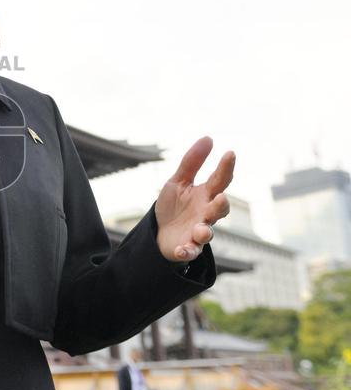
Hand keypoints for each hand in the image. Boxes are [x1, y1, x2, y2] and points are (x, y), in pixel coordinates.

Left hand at [154, 136, 234, 261]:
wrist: (160, 232)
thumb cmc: (174, 206)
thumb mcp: (178, 181)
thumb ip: (192, 162)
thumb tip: (208, 138)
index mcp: (205, 195)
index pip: (220, 180)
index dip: (226, 167)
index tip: (230, 153)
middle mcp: (206, 213)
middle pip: (220, 209)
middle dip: (221, 205)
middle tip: (221, 198)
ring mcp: (198, 231)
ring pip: (207, 233)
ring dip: (204, 232)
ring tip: (201, 230)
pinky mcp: (187, 247)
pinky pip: (190, 251)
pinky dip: (187, 252)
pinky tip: (181, 250)